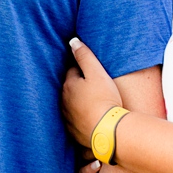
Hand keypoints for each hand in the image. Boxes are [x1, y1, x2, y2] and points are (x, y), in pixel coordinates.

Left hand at [62, 37, 120, 171]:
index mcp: (69, 85)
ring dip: (79, 102)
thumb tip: (73, 41)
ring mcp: (68, 118)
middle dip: (79, 85)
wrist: (108, 131)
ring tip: (94, 101)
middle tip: (94, 84)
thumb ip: (84, 55)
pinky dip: (81, 118)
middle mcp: (64, 102)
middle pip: (70, 89)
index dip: (82, 69)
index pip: (72, 71)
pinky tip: (92, 118)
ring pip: (71, 105)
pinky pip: (76, 121)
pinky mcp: (74, 132)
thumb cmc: (104, 99)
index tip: (93, 70)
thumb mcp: (97, 72)